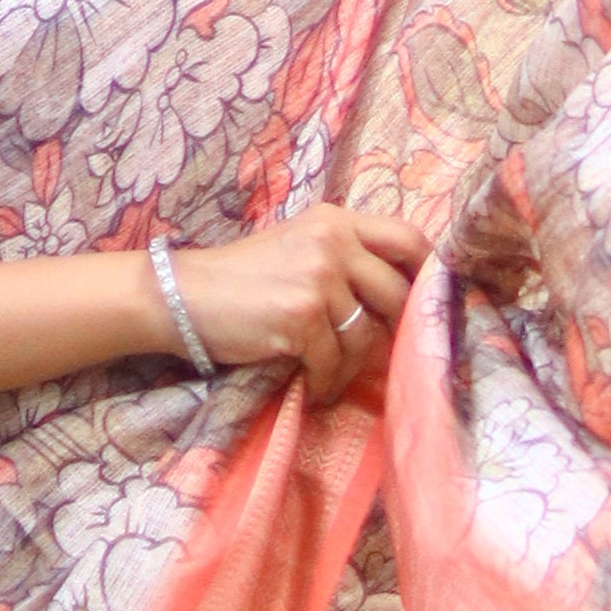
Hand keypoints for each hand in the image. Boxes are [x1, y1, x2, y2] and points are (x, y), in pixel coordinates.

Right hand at [166, 204, 426, 404]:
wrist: (181, 295)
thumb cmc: (241, 278)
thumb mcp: (299, 247)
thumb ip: (345, 259)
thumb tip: (400, 300)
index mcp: (336, 220)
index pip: (408, 237)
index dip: (430, 273)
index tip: (429, 305)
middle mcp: (333, 242)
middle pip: (398, 293)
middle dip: (396, 333)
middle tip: (382, 358)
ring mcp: (318, 278)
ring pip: (366, 336)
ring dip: (354, 368)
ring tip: (333, 379)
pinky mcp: (300, 316)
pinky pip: (334, 362)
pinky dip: (326, 384)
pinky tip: (314, 390)